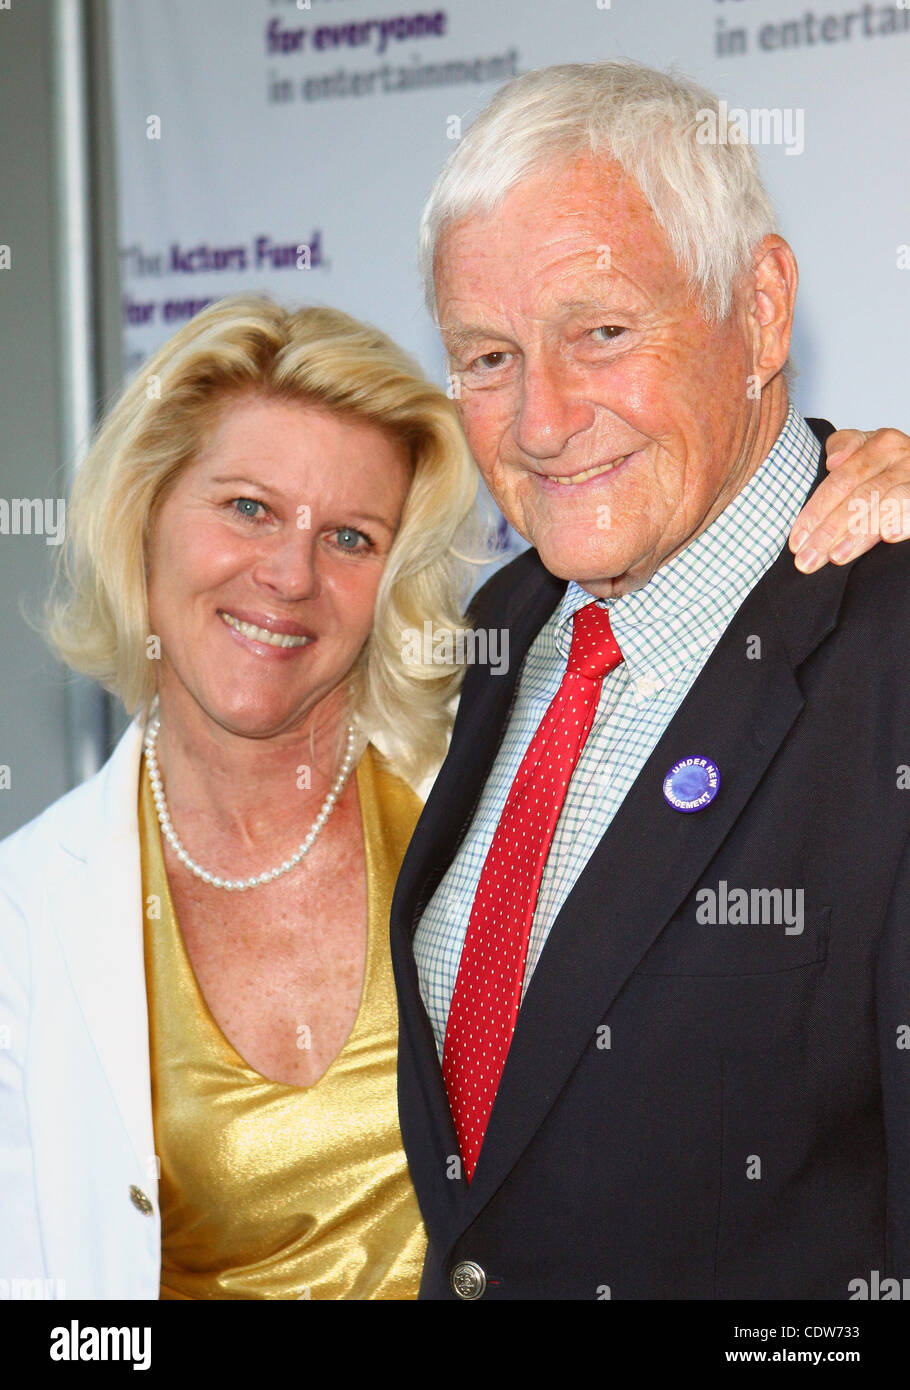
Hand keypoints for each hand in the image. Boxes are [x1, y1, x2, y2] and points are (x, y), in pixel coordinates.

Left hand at [789, 428, 909, 571]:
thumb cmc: (885, 465)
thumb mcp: (863, 450)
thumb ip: (843, 447)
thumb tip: (833, 462)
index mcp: (879, 444)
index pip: (840, 481)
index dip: (815, 511)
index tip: (796, 541)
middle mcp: (901, 457)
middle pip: (858, 497)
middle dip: (829, 532)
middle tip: (808, 560)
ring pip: (885, 505)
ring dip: (859, 533)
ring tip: (836, 557)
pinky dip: (903, 521)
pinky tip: (888, 536)